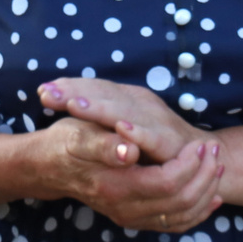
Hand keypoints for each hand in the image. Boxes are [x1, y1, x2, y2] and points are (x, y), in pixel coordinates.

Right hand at [10, 111, 225, 232]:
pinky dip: (198, 212)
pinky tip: (212, 196)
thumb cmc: (66, 143)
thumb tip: (129, 151)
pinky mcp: (134, 219)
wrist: (49, 167)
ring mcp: (130, 217)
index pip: (167, 184)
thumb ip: (105, 144)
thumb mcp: (80, 134)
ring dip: (206, 193)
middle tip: (213, 150)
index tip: (199, 144)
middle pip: (180, 202)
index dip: (190, 165)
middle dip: (204, 176)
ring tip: (216, 166)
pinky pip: (175, 225)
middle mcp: (124, 208)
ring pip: (182, 216)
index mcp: (115, 186)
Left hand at [38, 76, 209, 164]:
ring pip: (124, 110)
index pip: (94, 87)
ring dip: (100, 107)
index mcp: (127, 98)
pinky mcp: (170, 141)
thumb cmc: (155, 138)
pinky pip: (152, 137)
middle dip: (76, 92)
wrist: (200, 154)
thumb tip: (55, 97)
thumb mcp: (122, 124)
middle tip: (48, 94)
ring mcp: (155, 119)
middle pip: (104, 93)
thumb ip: (98, 113)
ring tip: (74, 105)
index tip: (42, 92)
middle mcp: (140, 103)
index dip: (70, 87)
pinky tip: (121, 130)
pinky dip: (138, 133)